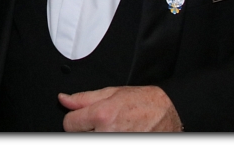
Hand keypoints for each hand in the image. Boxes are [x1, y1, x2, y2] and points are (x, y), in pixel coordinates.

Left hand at [59, 86, 182, 131]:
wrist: (169, 113)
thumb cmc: (143, 102)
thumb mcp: (112, 92)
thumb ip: (83, 98)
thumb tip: (63, 100)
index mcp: (102, 115)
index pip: (69, 125)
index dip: (74, 120)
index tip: (82, 119)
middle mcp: (107, 134)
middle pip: (79, 138)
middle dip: (87, 131)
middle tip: (102, 124)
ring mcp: (116, 143)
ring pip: (92, 141)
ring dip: (98, 135)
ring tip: (113, 129)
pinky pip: (105, 145)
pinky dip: (109, 139)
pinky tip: (120, 133)